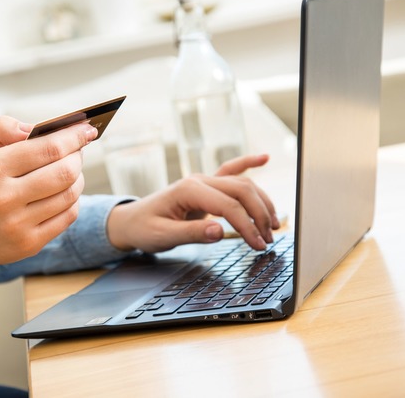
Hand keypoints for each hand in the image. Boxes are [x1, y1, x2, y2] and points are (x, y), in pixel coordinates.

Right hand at [0, 116, 97, 281]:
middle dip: (78, 156)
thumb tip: (33, 129)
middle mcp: (4, 198)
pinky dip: (73, 199)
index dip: (74, 136)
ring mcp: (18, 224)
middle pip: (64, 172)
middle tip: (78, 149)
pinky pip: (68, 216)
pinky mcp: (30, 244)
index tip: (87, 128)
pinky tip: (64, 191)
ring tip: (71, 168)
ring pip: (70, 194)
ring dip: (78, 177)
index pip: (47, 148)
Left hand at [106, 154, 278, 252]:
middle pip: (241, 191)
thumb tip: (220, 232)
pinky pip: (230, 170)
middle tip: (268, 239)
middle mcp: (199, 180)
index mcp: (188, 190)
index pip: (228, 206)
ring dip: (260, 202)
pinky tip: (264, 158)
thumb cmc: (144, 229)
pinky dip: (248, 163)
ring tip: (273, 225)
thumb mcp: (163, 236)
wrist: (131, 221)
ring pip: (241, 184)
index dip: (247, 226)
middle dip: (259, 215)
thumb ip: (191, 233)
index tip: (258, 245)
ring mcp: (203, 180)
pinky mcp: (206, 187)